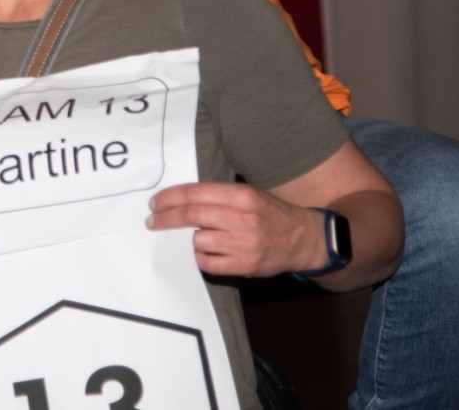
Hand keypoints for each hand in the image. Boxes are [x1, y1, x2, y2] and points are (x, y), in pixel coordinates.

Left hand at [147, 181, 326, 276]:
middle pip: (191, 215)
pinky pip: (208, 263)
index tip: (155, 203)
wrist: (305, 239)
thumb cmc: (270, 214)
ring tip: (193, 238)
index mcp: (241, 196)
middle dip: (166, 218)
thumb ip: (217, 196)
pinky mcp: (246, 265)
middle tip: (153, 221)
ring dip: (188, 240)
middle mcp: (242, 218)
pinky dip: (201, 258)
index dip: (169, 198)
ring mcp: (244, 243)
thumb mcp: (248, 194)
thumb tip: (178, 198)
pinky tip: (205, 252)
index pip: (194, 193)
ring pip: (198, 240)